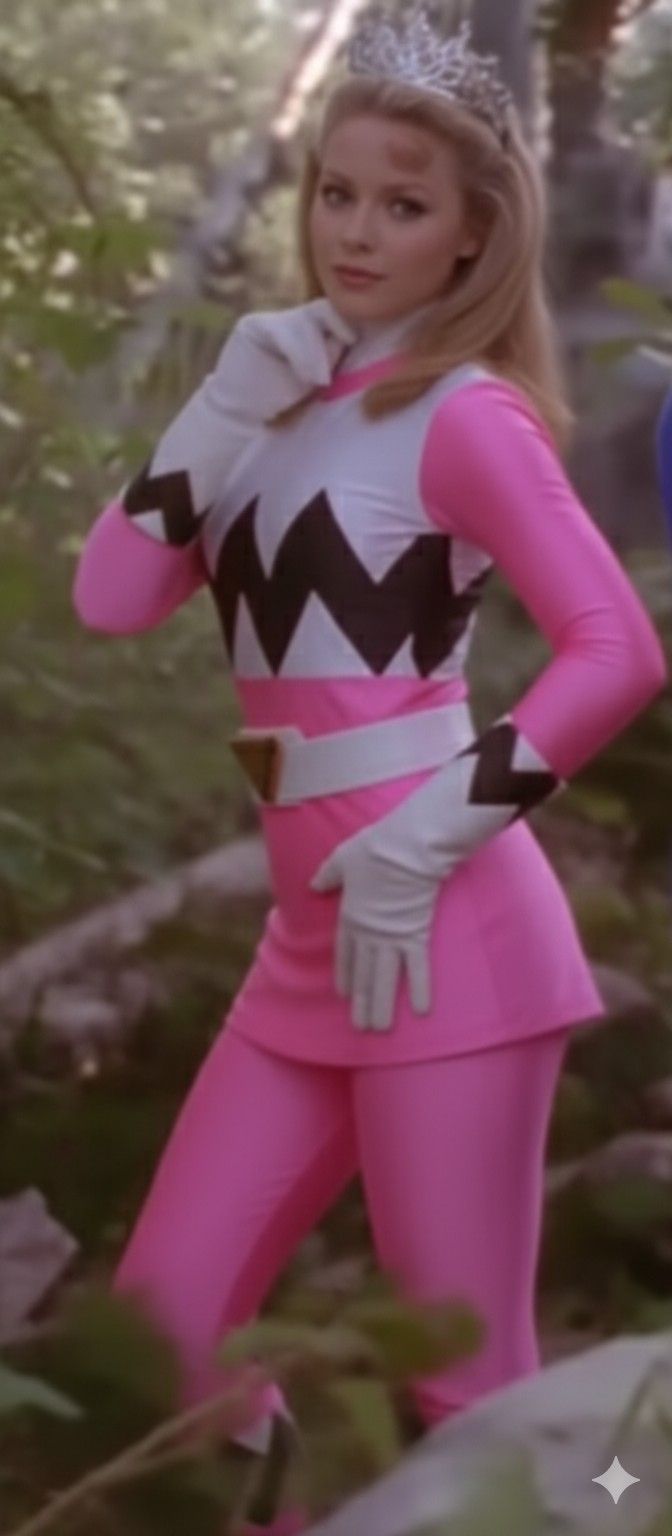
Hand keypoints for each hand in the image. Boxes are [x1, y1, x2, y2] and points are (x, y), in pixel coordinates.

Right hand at [120, 298, 357, 546]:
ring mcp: (273, 322)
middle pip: (332, 313)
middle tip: (337, 375)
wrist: (237, 426)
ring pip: (312, 318)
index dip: (356, 336)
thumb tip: (385, 369)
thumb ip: (340, 370)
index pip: (345, 320)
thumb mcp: (321, 391)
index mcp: (315, 336)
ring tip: (320, 382)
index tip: (364, 363)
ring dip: (322, 350)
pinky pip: (286, 329)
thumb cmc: (284, 417)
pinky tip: (310, 378)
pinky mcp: (254, 328)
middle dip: (342, 340)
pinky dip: (304, 352)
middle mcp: (296, 323)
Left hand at [309, 818, 444, 1031]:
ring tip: (380, 1029)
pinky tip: (420, 1012)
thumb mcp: (342, 858)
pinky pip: (418, 969)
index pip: (345, 953)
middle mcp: (368, 933)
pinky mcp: (417, 935)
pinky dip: (420, 990)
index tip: (343, 995)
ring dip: (381, 1006)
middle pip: (363, 974)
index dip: (345, 975)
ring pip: (385, 979)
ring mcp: (392, 937)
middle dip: (361, 1002)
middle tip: (360, 1028)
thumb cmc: (374, 849)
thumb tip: (314, 885)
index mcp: (350, 916)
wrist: (406, 848)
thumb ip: (328, 875)